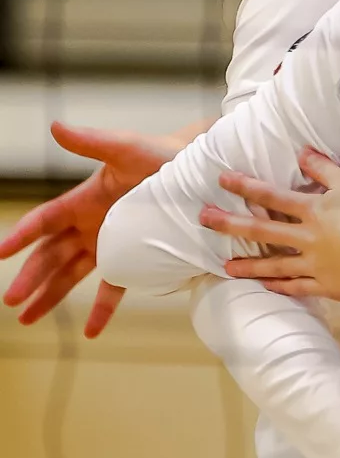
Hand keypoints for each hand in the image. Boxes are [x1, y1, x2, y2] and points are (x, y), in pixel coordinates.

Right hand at [0, 122, 183, 333]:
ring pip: (72, 275)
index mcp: (83, 200)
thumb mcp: (127, 148)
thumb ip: (91, 141)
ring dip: (50, 296)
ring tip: (28, 319)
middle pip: (51, 255)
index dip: (21, 235)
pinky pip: (115, 287)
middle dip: (30, 277)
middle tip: (11, 300)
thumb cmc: (163, 155)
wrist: (201, 172)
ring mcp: (111, 244)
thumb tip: (56, 126)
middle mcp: (91, 225)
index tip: (0, 252)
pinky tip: (91, 331)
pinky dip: (103, 309)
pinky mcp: (135, 257)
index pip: (44, 221)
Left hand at [200, 148, 339, 300]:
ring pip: (274, 265)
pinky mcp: (321, 284)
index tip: (222, 180)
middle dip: (231, 224)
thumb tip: (302, 151)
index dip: (246, 187)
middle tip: (204, 219)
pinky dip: (282, 287)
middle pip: (262, 231)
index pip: (272, 197)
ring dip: (250, 266)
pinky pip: (297, 286)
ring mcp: (310, 263)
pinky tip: (266, 287)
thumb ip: (325, 169)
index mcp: (310, 212)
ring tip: (226, 267)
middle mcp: (303, 238)